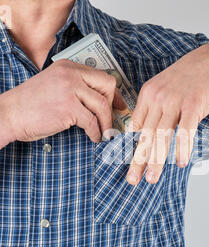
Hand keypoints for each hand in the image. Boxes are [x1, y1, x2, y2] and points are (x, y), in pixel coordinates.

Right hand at [0, 59, 126, 147]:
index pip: (102, 76)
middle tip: (111, 120)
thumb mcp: (56, 87)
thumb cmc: (32, 104)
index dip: (113, 93)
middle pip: (107, 85)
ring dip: (106, 123)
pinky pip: (92, 121)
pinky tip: (94, 137)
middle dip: (112, 105)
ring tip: (105, 133)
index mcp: (68, 67)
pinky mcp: (68, 107)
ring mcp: (69, 89)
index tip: (118, 106)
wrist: (9, 114)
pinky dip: (96, 132)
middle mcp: (71, 74)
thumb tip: (102, 102)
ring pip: (102, 105)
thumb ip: (77, 89)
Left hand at [126, 43, 208, 184]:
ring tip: (153, 178)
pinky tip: (181, 162)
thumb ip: (151, 109)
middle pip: (146, 134)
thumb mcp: (162, 89)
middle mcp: (158, 98)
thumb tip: (139, 131)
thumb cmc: (186, 79)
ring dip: (157, 160)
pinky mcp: (193, 105)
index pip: (135, 126)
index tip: (129, 165)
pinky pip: (185, 131)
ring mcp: (175, 101)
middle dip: (138, 160)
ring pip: (162, 136)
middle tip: (133, 179)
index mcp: (147, 95)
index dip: (130, 148)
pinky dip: (182, 148)